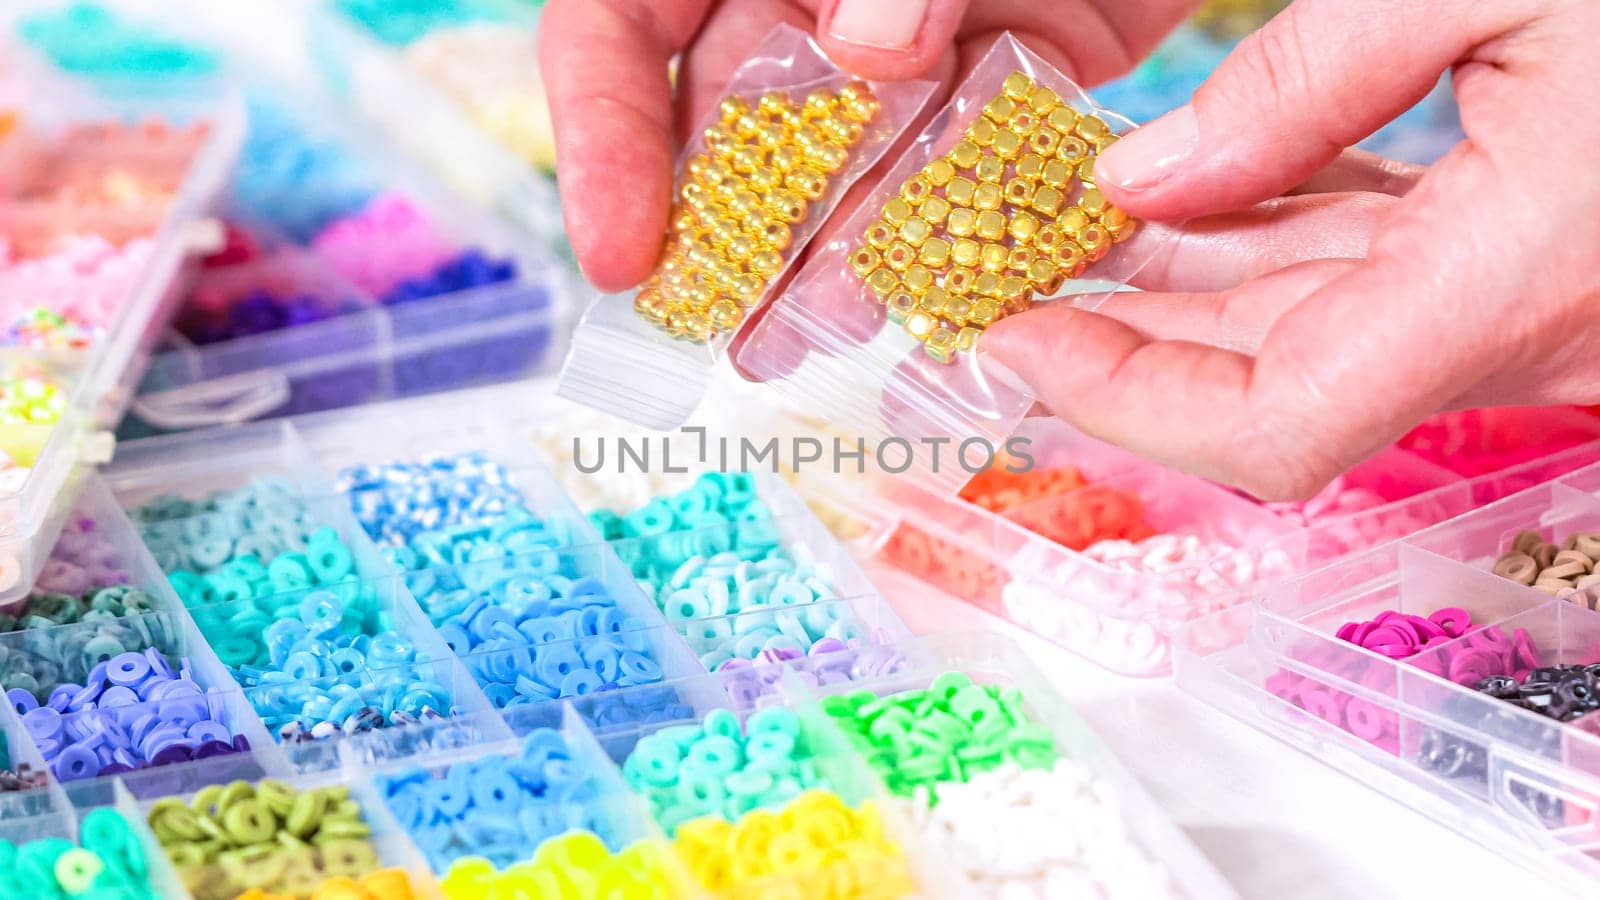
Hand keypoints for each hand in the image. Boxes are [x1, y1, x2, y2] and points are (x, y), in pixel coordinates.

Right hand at [539, 0, 1199, 291]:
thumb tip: (870, 57)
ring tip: (818, 336)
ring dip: (836, 247)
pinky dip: (964, 213)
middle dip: (726, 229)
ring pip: (857, 153)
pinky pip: (979, 146)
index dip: (602, 140)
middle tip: (721, 333)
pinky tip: (940, 290)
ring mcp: (911, 27)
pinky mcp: (1017, 53)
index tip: (619, 254)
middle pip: (735, 115)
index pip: (615, 30)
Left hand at [983, 0, 1599, 499]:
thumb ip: (1302, 84)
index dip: (1122, 397)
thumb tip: (1141, 180)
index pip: (1270, 425)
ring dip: (1182, 297)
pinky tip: (1189, 201)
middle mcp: (1524, 331)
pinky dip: (1265, 252)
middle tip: (1007, 277)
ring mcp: (1533, 309)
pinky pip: (1371, 285)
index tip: (1014, 332)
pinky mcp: (1534, 264)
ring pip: (1313, 340)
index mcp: (1512, 280)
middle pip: (1269, 395)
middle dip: (1123, 346)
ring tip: (1066, 232)